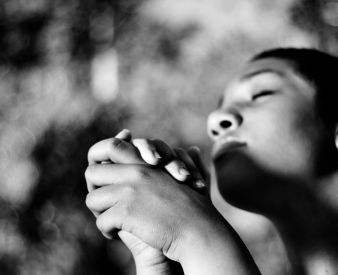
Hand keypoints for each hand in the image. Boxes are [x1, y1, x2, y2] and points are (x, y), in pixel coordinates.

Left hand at [85, 131, 260, 274]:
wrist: (199, 231)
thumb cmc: (199, 209)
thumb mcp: (193, 178)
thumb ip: (189, 162)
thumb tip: (195, 149)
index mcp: (148, 163)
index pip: (113, 146)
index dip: (102, 157)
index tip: (105, 170)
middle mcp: (136, 172)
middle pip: (92, 171)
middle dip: (96, 189)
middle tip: (105, 204)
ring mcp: (129, 191)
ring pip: (93, 198)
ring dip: (100, 212)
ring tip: (112, 223)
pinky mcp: (126, 211)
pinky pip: (101, 220)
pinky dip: (106, 230)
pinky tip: (116, 235)